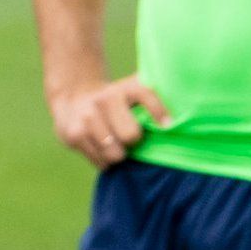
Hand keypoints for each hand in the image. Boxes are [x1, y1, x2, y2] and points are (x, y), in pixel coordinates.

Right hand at [50, 73, 169, 167]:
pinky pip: (100, 161)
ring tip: (116, 145)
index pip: (145, 94)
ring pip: (115, 153)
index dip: (159, 111)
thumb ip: (158, 99)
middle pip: (130, 135)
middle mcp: (105, 99)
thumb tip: (177, 121)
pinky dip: (105, 161)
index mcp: (125, 88)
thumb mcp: (135, 92)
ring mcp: (87, 117)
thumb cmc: (118, 102)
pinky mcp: (74, 135)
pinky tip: (102, 149)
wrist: (74, 98)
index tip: (168, 126)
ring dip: (119, 154)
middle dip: (134, 141)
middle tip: (131, 137)